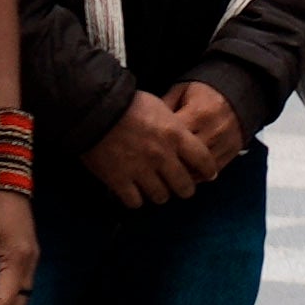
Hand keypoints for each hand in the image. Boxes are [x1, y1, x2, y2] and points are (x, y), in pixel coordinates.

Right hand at [94, 83, 240, 211]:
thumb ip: (173, 126)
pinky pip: (135, 201)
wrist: (95, 109)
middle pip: (185, 186)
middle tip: (180, 187)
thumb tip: (182, 135)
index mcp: (176, 135)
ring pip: (161, 197)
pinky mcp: (119, 180)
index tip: (209, 175)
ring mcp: (141, 170)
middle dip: (184, 189)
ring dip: (160, 194)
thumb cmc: (128, 103)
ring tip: (155, 189)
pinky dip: (135, 199)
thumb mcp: (160, 107)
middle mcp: (162, 156)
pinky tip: (133, 193)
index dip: (208, 171)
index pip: (204, 160)